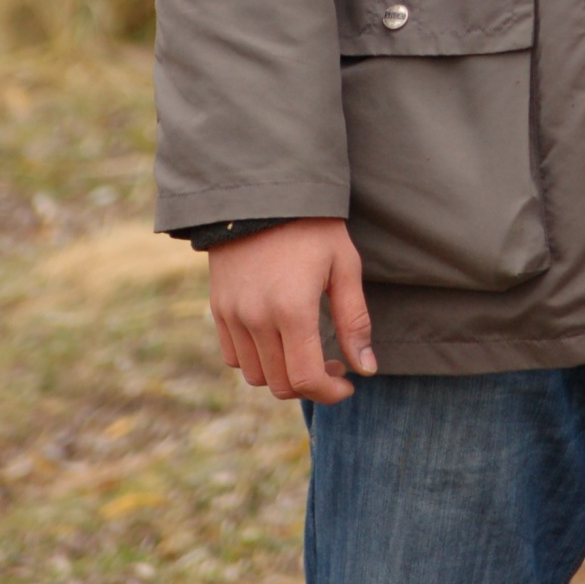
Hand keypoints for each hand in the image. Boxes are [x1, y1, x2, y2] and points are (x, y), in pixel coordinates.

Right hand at [208, 217, 375, 403]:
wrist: (263, 191)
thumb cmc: (313, 226)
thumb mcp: (344, 265)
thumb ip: (354, 320)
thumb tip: (366, 368)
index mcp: (292, 309)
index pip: (306, 379)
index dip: (330, 392)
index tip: (348, 383)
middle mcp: (256, 319)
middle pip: (280, 384)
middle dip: (311, 385)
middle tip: (333, 364)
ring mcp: (232, 315)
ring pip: (256, 375)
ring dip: (283, 374)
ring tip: (305, 351)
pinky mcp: (218, 308)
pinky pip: (233, 356)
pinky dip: (256, 360)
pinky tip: (278, 339)